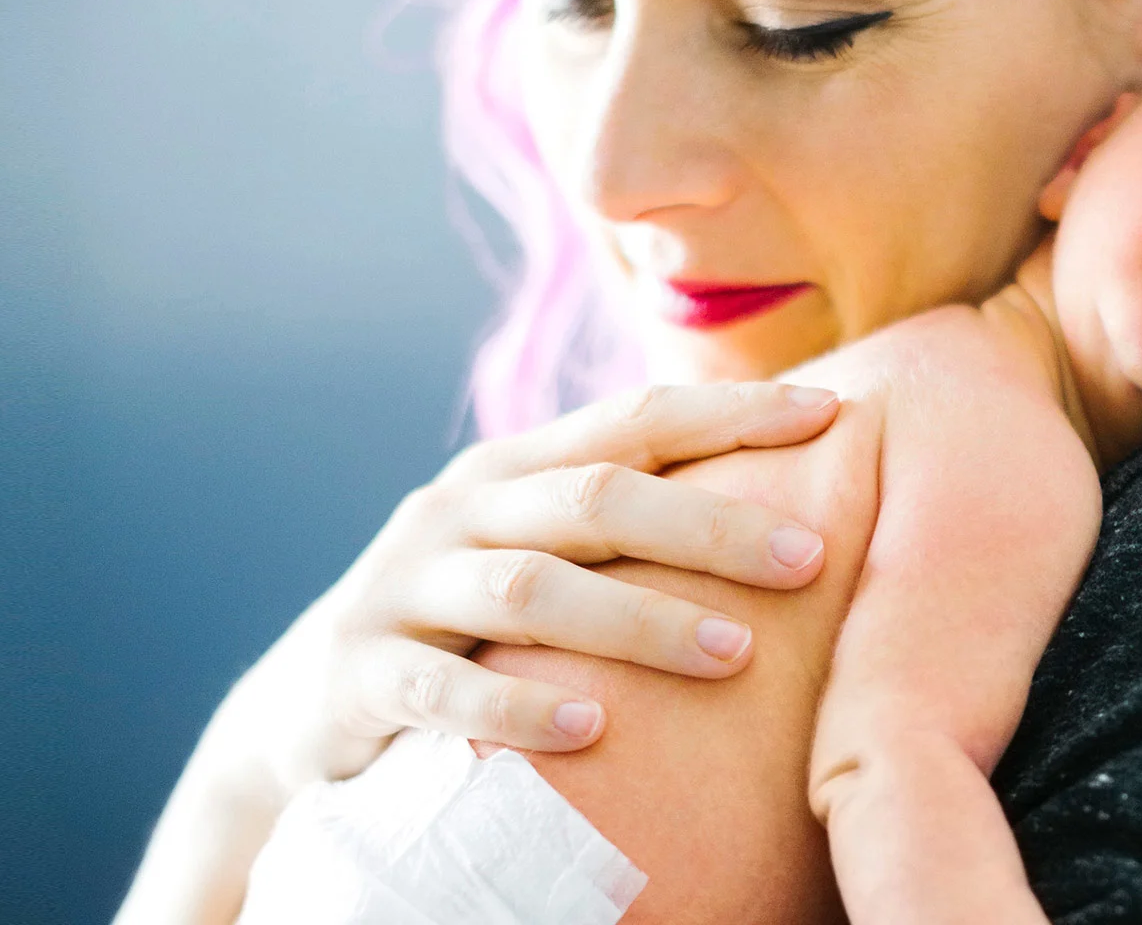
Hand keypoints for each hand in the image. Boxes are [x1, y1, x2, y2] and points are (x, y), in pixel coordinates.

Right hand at [215, 381, 840, 796]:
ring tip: (733, 655)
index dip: (732, 411)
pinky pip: (444, 691)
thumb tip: (789, 496)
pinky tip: (591, 730)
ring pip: (531, 590)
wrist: (309, 698)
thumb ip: (627, 518)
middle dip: (710, 527)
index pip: (636, 419)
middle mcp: (461, 510)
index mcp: (517, 469)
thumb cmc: (469, 618)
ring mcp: (406, 588)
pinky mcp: (364, 674)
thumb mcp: (536, 549)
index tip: (831, 411)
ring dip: (638, 622)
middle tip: (809, 560)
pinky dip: (520, 709)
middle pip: (598, 499)